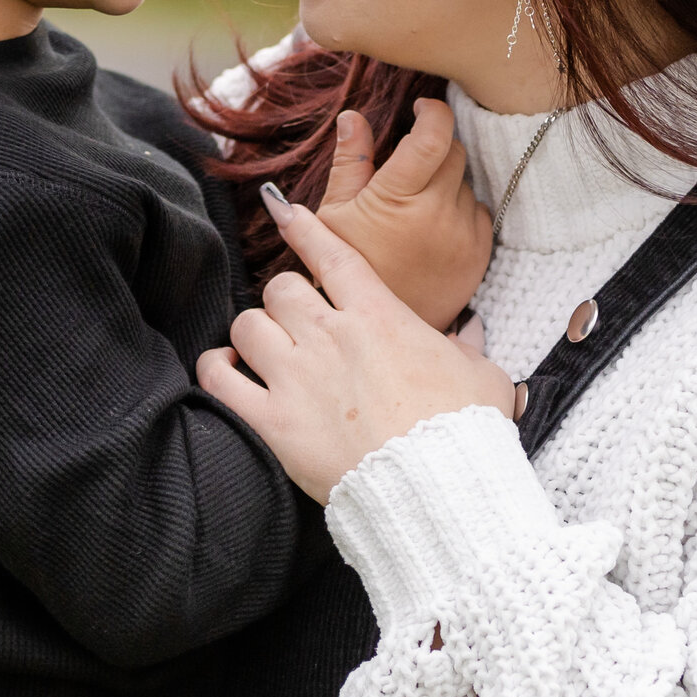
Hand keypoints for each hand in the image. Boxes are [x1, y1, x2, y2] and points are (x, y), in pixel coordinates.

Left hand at [199, 192, 519, 500]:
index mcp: (380, 318)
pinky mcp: (274, 421)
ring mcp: (297, 377)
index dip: (304, 228)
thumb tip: (468, 332)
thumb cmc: (466, 431)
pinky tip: (225, 369)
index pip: (332, 255)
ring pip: (246, 325)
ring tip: (261, 348)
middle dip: (284, 299)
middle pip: (280, 288)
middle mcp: (331, 337)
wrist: (440, 487)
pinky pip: (220, 380)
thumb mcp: (481, 376)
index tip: (282, 209)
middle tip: (294, 321)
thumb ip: (465, 347)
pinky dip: (215, 369)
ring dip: (252, 333)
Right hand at [312, 99, 492, 332]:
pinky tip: (435, 225)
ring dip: (446, 182)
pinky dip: (462, 210)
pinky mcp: (479, 254)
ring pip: (467, 182)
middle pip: (455, 152)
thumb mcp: (335, 213)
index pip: (433, 135)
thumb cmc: (349, 266)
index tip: (422, 108)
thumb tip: (353, 116)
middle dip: (435, 147)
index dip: (433, 111)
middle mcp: (436, 212)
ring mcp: (462, 234)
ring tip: (417, 205)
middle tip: (411, 163)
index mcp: (397, 197)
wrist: (379, 324)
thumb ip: (349, 161)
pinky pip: (481, 212)